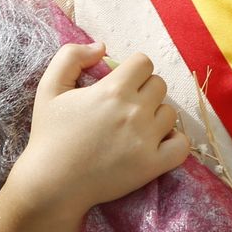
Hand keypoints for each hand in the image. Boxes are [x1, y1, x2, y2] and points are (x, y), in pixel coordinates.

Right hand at [11, 44, 189, 215]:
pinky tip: (155, 143)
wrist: (51, 185)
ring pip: (170, 113)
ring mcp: (146, 140)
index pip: (144, 63)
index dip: (132, 70)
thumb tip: (102, 47)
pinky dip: (174, 142)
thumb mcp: (49, 87)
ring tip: (136, 127)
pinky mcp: (152, 165)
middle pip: (159, 85)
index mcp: (113, 90)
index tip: (120, 84)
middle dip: (144, 91)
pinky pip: (182, 145)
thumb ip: (71, 56)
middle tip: (125, 107)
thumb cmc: (49, 135)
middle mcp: (135, 111)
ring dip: (156, 116)